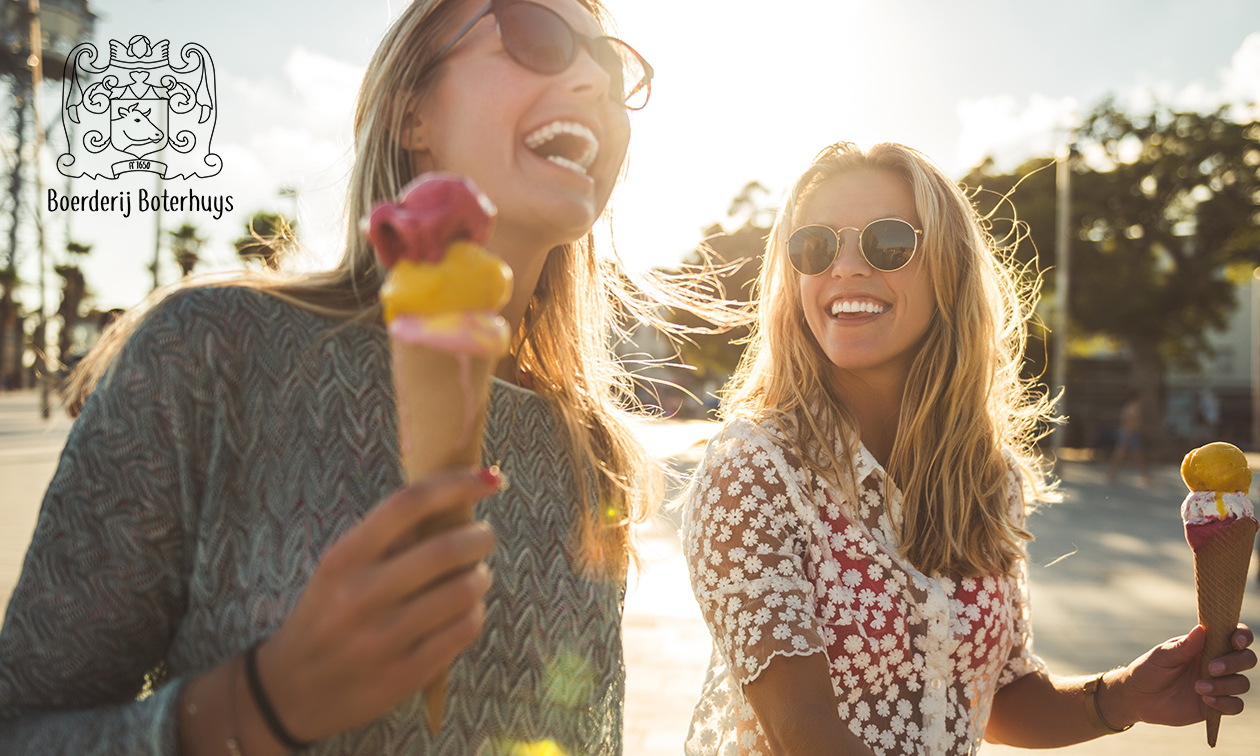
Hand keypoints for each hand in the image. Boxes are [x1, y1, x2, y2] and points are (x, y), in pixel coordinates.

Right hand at [254, 468, 497, 743]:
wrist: (290, 692)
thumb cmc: (326, 616)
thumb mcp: (339, 571)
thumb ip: (386, 540)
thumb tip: (453, 501)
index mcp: (344, 559)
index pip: (408, 503)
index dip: (457, 484)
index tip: (490, 478)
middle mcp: (362, 595)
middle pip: (446, 549)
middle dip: (480, 537)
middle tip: (483, 537)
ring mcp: (383, 638)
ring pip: (463, 591)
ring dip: (480, 577)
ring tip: (474, 577)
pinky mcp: (404, 675)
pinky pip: (463, 631)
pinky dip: (474, 613)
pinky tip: (464, 612)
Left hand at [1111, 623, 1254, 726]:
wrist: (1138, 697)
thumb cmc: (1149, 669)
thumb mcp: (1161, 656)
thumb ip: (1183, 646)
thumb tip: (1201, 629)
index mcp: (1206, 645)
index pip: (1235, 635)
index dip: (1242, 636)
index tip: (1235, 641)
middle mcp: (1218, 663)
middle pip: (1246, 659)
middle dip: (1235, 662)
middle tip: (1211, 668)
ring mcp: (1218, 684)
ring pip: (1242, 683)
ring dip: (1224, 685)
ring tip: (1197, 687)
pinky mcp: (1215, 705)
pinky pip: (1235, 705)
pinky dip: (1225, 703)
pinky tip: (1205, 700)